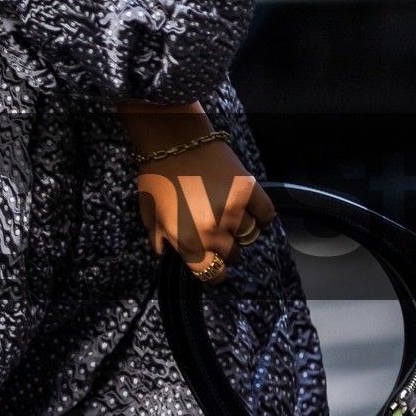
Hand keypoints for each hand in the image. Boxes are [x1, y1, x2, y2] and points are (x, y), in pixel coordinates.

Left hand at [136, 139, 274, 278]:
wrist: (174, 140)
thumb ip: (159, 239)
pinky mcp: (250, 191)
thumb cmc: (157, 177)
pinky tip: (251, 211)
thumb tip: (167, 252)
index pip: (211, 274)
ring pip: (249, 236)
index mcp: (188, 241)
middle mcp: (213, 231)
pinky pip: (266, 215)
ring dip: (242, 231)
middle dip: (225, 248)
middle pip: (232, 255)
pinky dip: (261, 217)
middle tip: (218, 232)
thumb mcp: (149, 214)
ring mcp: (234, 211)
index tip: (214, 265)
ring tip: (231, 217)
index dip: (213, 273)